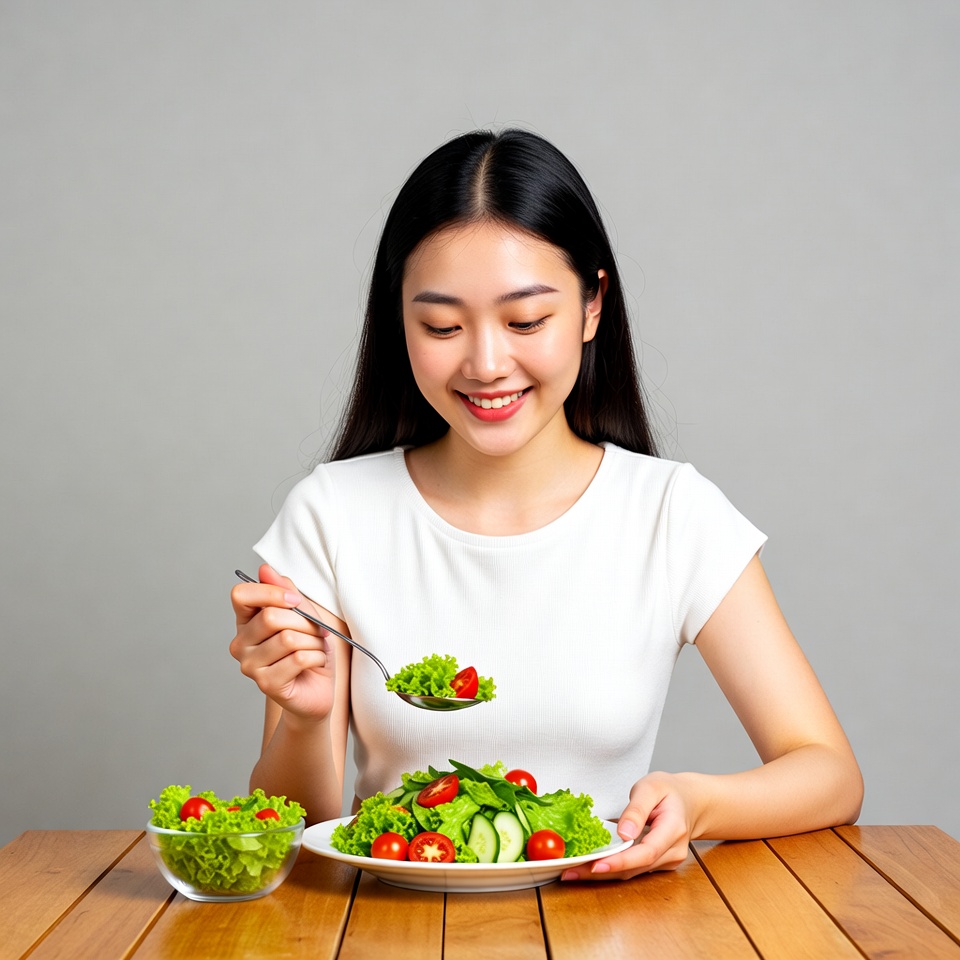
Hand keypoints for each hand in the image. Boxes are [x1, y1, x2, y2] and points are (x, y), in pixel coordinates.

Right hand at [229, 563, 336, 722]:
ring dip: (313, 641)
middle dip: (304, 622)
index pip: (240, 594)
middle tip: (316, 632)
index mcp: (245, 622)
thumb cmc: (308, 649)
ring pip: (288, 639)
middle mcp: (240, 644)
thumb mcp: (303, 614)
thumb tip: (265, 569)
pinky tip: (315, 663)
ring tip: (315, 648)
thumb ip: (284, 591)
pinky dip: (317, 657)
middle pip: (271, 617)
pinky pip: (298, 659)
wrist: (317, 690)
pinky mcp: (266, 684)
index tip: (295, 600)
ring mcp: (249, 666)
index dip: (271, 592)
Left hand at [561, 772, 695, 880]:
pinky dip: (612, 868)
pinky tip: (590, 866)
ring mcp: (667, 861)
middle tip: (571, 872)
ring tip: (574, 871)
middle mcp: (672, 851)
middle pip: (636, 868)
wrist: (691, 802)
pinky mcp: (658, 864)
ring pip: (633, 873)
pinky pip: (634, 870)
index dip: (621, 861)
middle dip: (603, 872)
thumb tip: (624, 833)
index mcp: (673, 829)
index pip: (646, 852)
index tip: (596, 865)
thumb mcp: (651, 787)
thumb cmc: (670, 791)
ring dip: (604, 874)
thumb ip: (637, 809)